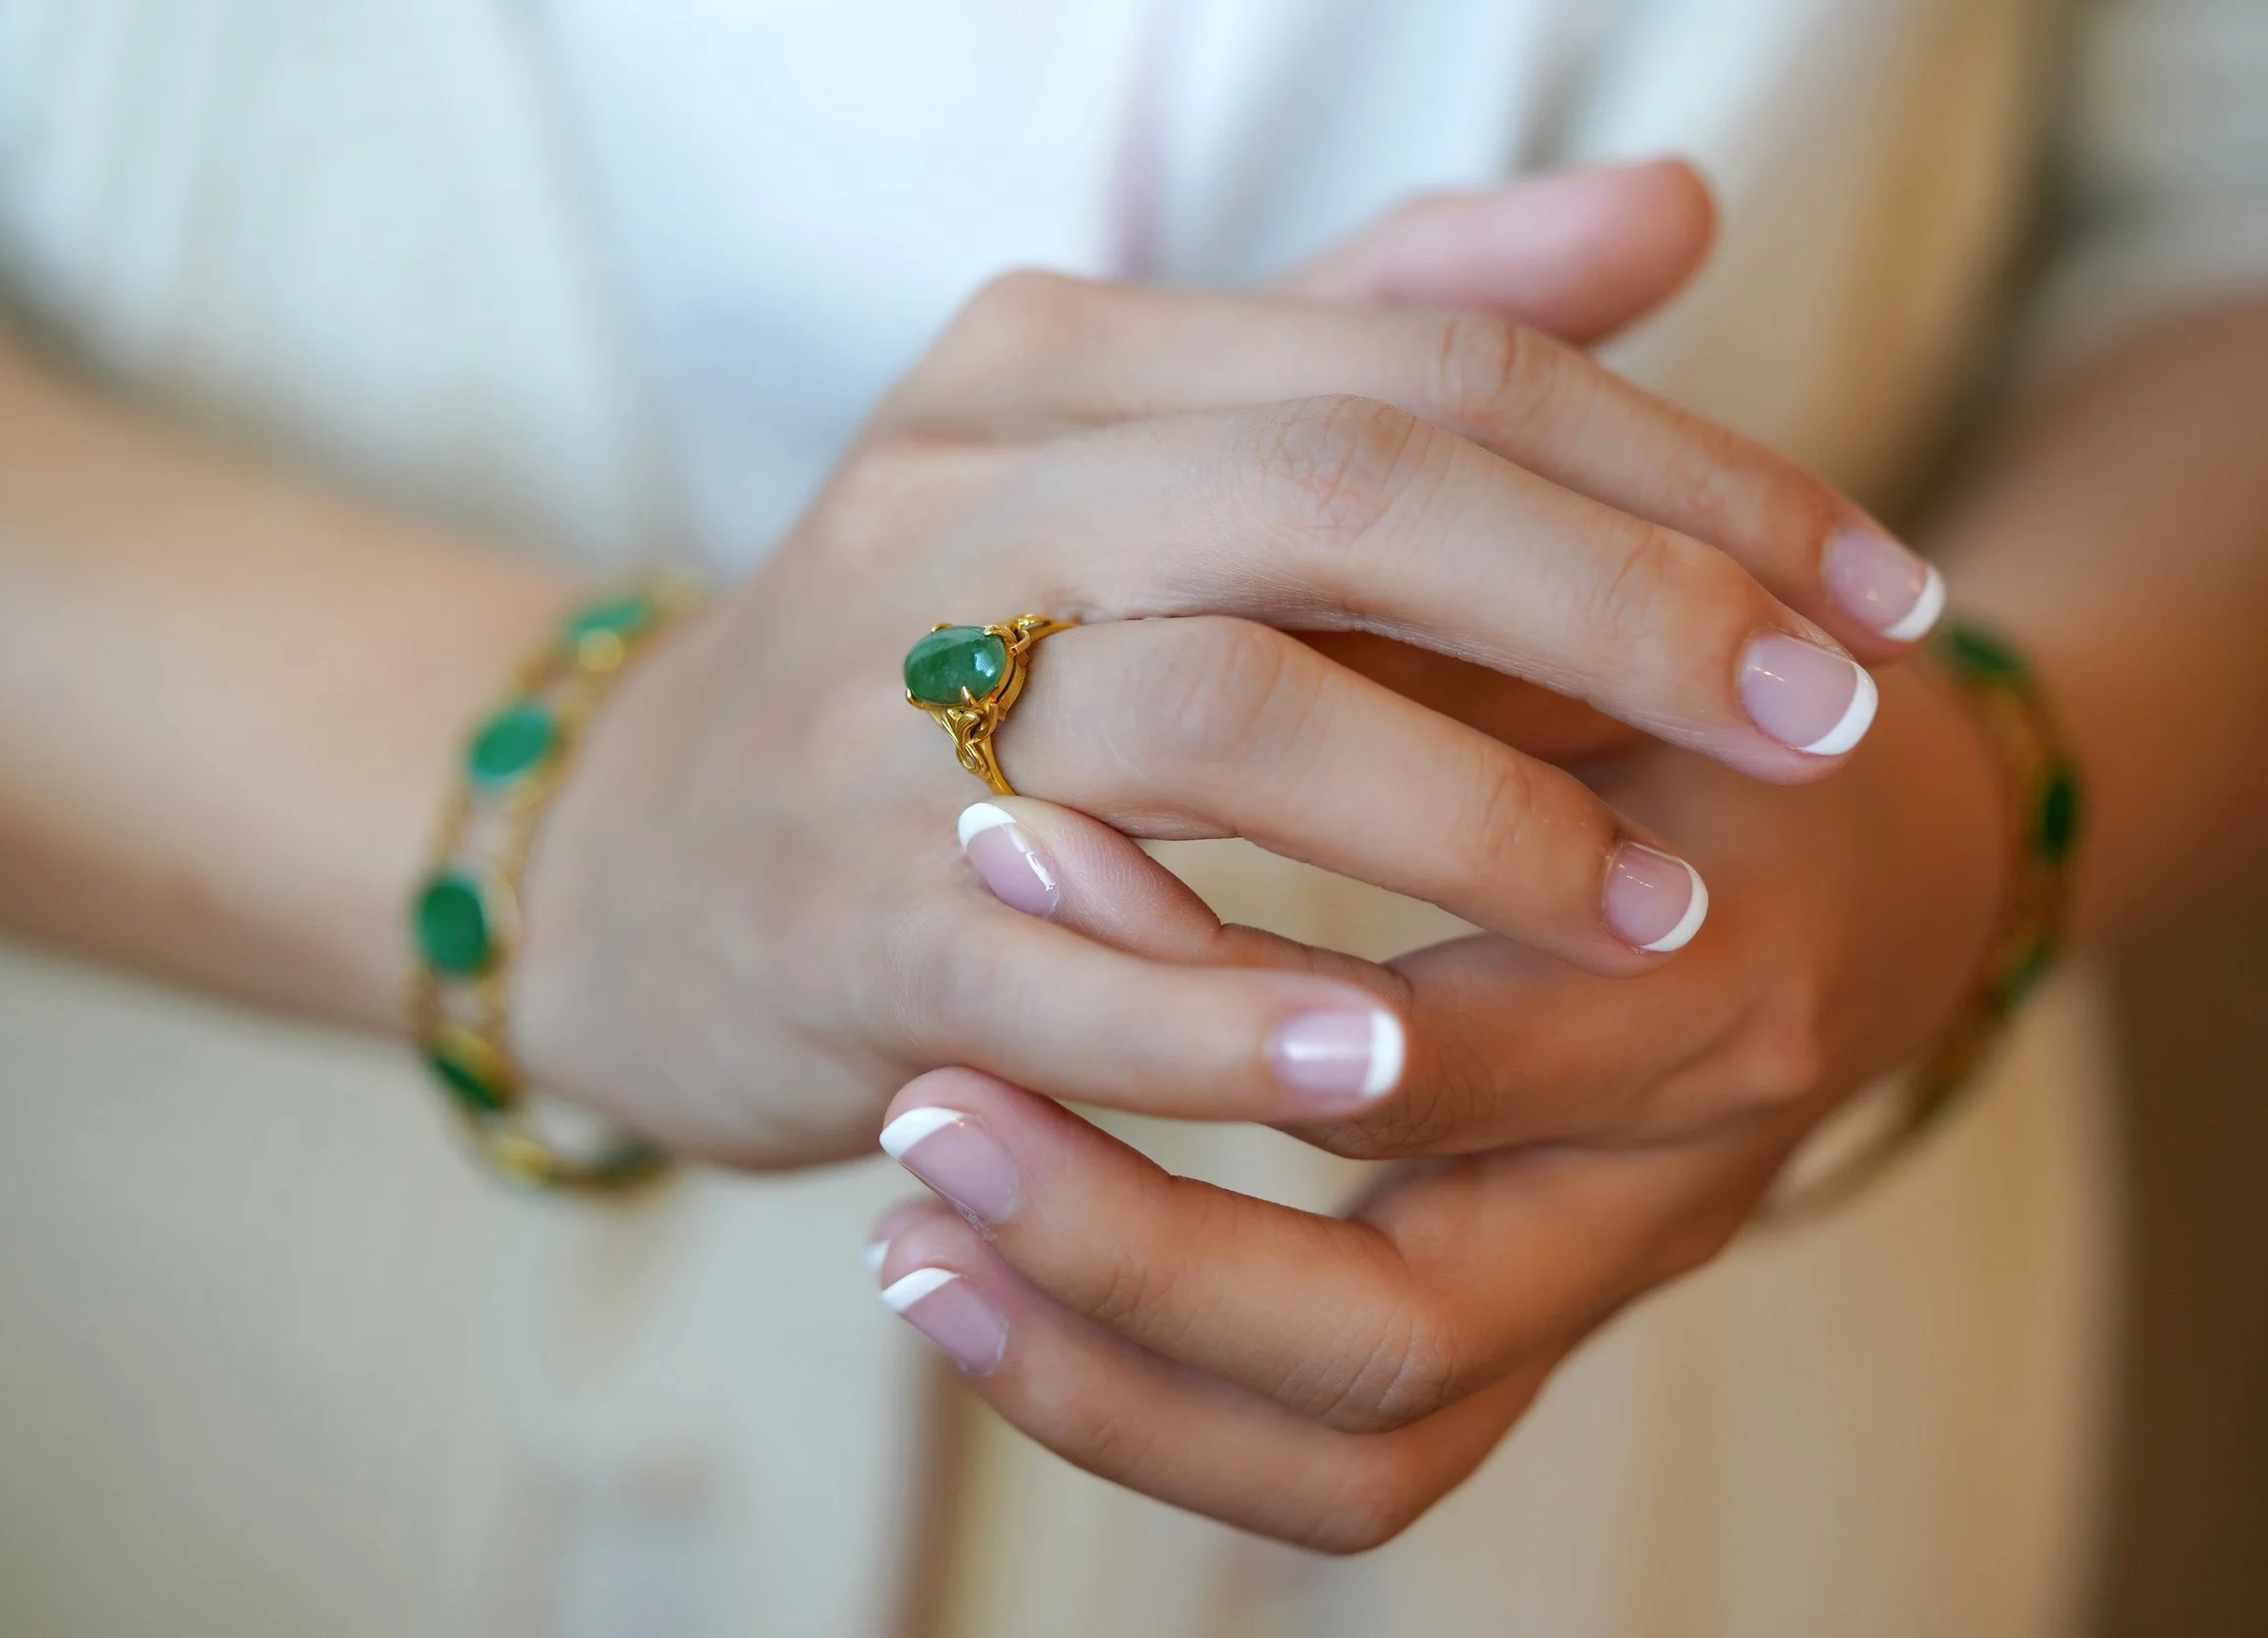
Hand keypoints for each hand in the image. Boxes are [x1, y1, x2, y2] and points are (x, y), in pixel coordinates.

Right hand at [515, 164, 1933, 1166]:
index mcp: (1057, 364)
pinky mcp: (842, 918)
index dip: (1679, 468)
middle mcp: (963, 499)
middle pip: (1339, 495)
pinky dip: (1237, 1008)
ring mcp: (883, 709)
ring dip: (1464, 816)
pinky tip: (1391, 1055)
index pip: (1420, 364)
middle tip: (1821, 719)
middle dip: (1620, 606)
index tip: (1871, 588)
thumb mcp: (1135, 459)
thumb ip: (1386, 332)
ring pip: (1212, 710)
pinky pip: (1065, 960)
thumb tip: (1671, 218)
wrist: (634, 863)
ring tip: (1652, 906)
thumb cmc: (942, 668)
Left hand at [868, 657, 2008, 1548]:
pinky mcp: (1533, 1331)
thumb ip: (1433, 636)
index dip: (1187, 977)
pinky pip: (1354, 1468)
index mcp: (1713, 983)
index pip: (1420, 1055)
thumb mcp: (1617, 640)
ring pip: (1360, 1444)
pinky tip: (982, 1300)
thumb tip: (1147, 604)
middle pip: (1384, 1330)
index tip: (989, 848)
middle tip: (916, 1122)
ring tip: (905, 1249)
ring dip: (1106, 1369)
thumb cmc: (1727, 714)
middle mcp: (1660, 1184)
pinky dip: (1156, 1413)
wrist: (1890, 867)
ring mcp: (1591, 1288)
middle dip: (1123, 1245)